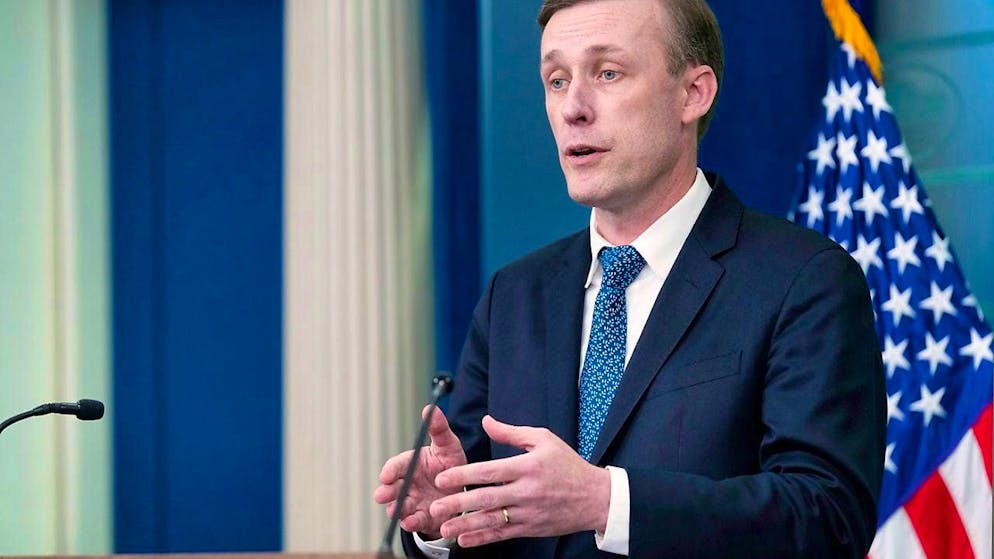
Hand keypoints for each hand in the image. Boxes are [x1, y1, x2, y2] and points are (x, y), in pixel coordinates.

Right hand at [373, 405, 466, 537]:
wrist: (462, 489)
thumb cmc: (450, 462)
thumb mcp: (448, 445)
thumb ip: (439, 429)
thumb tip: (430, 408)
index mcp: (411, 464)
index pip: (396, 466)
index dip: (390, 470)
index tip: (386, 475)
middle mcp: (408, 484)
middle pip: (392, 488)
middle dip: (386, 492)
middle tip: (382, 495)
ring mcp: (413, 502)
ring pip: (400, 507)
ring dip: (397, 509)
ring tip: (397, 511)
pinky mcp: (422, 517)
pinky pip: (414, 521)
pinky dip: (411, 522)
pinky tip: (410, 522)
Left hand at [428, 415, 610, 547]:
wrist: (596, 497)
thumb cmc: (568, 465)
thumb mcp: (543, 440)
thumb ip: (511, 433)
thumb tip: (486, 421)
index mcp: (528, 467)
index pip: (490, 471)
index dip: (464, 475)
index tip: (443, 477)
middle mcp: (527, 491)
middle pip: (487, 498)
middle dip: (459, 503)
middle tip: (436, 506)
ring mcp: (529, 512)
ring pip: (493, 520)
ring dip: (466, 525)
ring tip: (444, 528)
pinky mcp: (531, 528)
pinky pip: (503, 534)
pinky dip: (483, 538)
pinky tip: (464, 540)